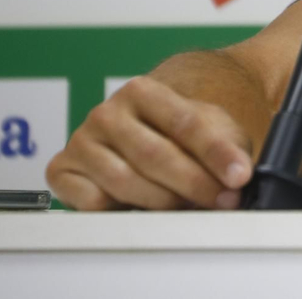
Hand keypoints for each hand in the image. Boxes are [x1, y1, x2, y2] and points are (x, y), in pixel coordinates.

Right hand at [47, 75, 254, 210]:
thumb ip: (226, 146)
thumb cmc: (178, 136)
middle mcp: (106, 113)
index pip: (184, 122)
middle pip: (154, 155)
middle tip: (224, 200)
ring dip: (163, 202)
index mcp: (141, 91)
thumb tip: (239, 173)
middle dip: (194, 183)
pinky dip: (121, 212)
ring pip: (124, 182)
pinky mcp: (62, 172)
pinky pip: (92, 202)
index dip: (216, 153)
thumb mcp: (210, 130)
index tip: (239, 176)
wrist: (142, 138)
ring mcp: (82, 142)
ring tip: (191, 208)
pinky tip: (144, 210)